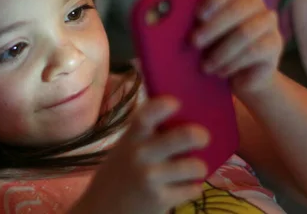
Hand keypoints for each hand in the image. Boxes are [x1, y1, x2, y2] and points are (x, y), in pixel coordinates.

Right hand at [71, 97, 209, 213]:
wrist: (103, 210)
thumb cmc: (119, 173)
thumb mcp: (125, 148)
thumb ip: (147, 134)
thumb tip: (184, 117)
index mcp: (132, 138)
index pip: (146, 115)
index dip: (163, 106)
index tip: (176, 103)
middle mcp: (141, 155)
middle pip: (183, 136)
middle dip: (200, 135)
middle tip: (203, 138)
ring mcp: (151, 178)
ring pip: (196, 166)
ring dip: (198, 168)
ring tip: (191, 170)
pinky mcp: (160, 200)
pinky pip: (193, 189)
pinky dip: (192, 188)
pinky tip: (182, 188)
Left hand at [193, 0, 283, 94]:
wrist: (239, 76)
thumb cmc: (214, 50)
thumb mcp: (200, 37)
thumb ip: (188, 26)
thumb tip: (162, 21)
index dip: (210, 0)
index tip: (197, 16)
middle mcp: (253, 3)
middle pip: (237, 8)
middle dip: (213, 27)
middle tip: (194, 43)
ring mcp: (268, 22)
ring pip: (245, 32)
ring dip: (221, 51)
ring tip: (206, 67)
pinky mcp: (275, 43)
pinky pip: (255, 51)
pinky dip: (234, 63)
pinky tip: (222, 71)